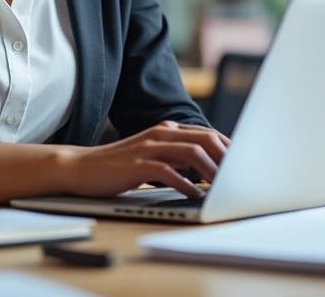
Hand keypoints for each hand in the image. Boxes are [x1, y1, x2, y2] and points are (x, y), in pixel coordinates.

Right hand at [57, 121, 229, 198]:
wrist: (81, 167)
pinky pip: (169, 172)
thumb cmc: (119, 166)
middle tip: (240, 176)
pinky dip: (185, 184)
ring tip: (223, 187)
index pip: (207, 134)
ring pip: (191, 153)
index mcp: (167, 130)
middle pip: (205, 139)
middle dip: (226, 157)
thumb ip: (176, 157)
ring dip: (211, 171)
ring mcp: (149, 147)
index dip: (228, 149)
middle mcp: (161, 134)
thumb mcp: (152, 156)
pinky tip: (194, 195)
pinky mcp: (137, 164)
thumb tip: (207, 170)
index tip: (243, 165)